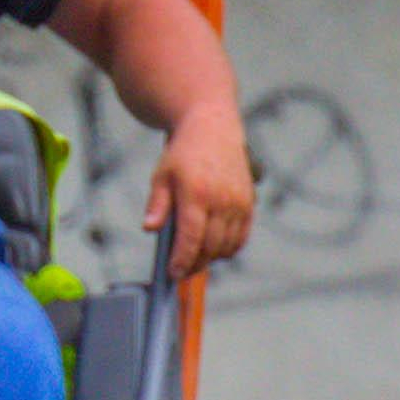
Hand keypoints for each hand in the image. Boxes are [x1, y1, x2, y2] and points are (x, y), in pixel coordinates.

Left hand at [146, 100, 256, 274]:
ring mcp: (239, 202)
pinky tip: (214, 248)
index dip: (182, 260)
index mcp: (197, 192)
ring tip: (195, 258)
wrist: (212, 127)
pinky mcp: (249, 203)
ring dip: (211, 258)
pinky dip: (228, 248)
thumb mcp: (162, 175)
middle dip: (195, 264)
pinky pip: (241, 237)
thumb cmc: (183, 153)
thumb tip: (149, 228)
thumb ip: (157, 204)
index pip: (191, 238)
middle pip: (210, 246)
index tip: (173, 273)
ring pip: (227, 246)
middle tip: (181, 271)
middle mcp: (222, 199)